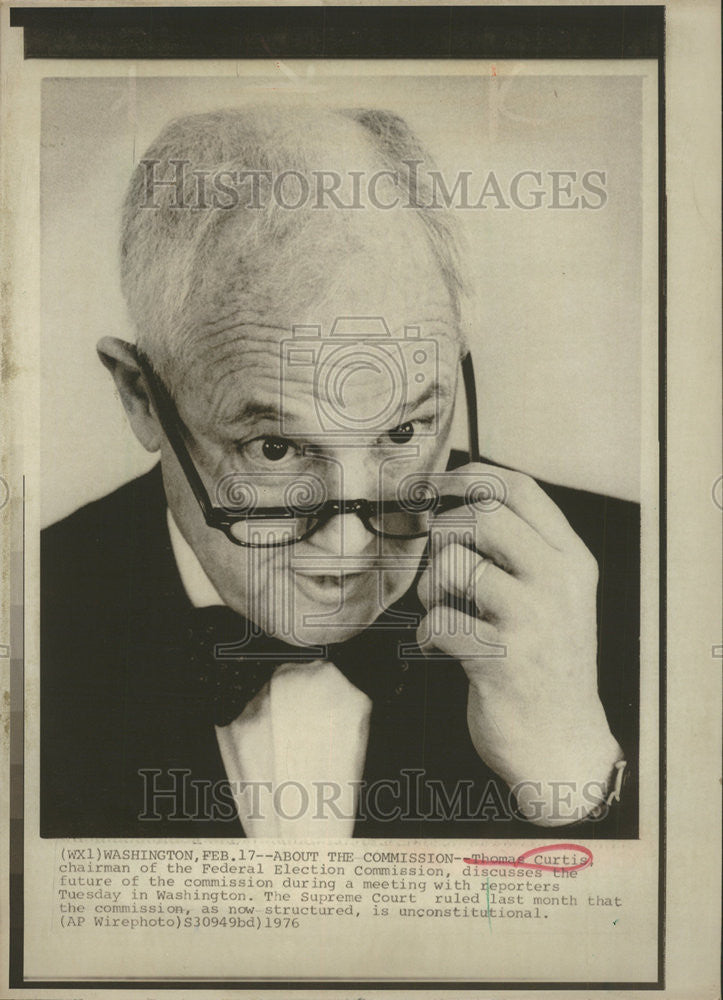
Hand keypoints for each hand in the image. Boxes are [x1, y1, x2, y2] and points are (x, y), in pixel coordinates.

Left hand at [417, 463, 622, 825]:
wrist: (563, 744)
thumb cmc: (543, 662)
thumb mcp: (552, 596)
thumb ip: (519, 549)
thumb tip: (454, 501)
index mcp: (571, 559)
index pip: (519, 488)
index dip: (468, 478)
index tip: (437, 489)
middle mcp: (558, 581)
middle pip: (480, 516)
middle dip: (443, 535)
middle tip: (442, 569)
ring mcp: (534, 619)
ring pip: (453, 565)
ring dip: (432, 588)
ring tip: (443, 612)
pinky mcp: (504, 659)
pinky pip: (439, 620)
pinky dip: (426, 633)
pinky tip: (439, 648)